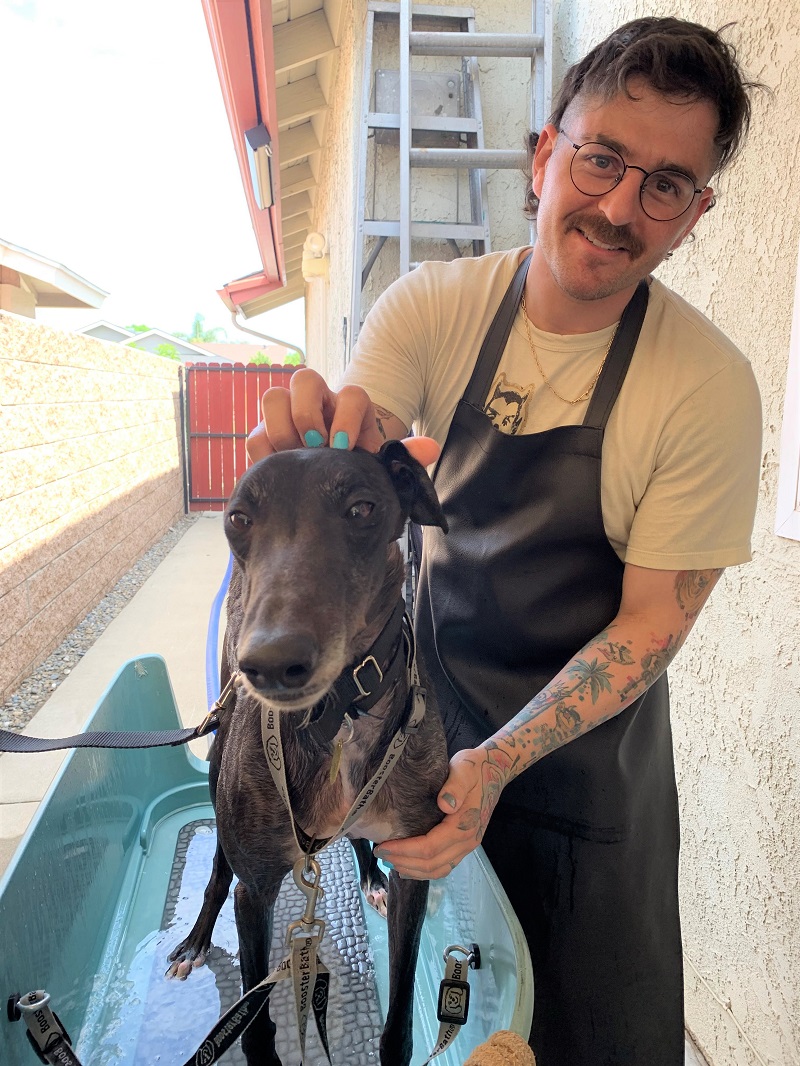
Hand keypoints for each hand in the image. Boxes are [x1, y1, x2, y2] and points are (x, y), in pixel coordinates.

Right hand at [245, 367, 439, 466]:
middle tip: (314, 446)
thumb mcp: (381, 466)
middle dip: (307, 413)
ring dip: (279, 427)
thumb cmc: (359, 471)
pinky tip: (277, 473)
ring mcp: (287, 417)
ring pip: (273, 397)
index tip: (344, 446)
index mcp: (350, 406)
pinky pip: (255, 435)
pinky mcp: (265, 438)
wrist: (332, 488)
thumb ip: (404, 457)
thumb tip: (430, 449)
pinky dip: (262, 452)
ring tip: (291, 459)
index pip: (351, 393)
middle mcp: (318, 403)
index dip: (346, 415)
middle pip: (304, 379)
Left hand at [373, 744, 511, 879]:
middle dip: (404, 861)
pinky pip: (444, 866)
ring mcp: (468, 845)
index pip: (430, 847)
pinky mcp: (465, 844)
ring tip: (390, 862)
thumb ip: (455, 786)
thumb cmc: (475, 768)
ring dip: (413, 870)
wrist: (495, 770)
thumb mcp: (464, 769)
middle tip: (379, 854)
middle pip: (432, 863)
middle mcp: (467, 840)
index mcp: (464, 824)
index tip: (383, 846)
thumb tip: (445, 804)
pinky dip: (425, 870)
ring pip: (439, 869)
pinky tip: (409, 866)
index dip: (405, 850)